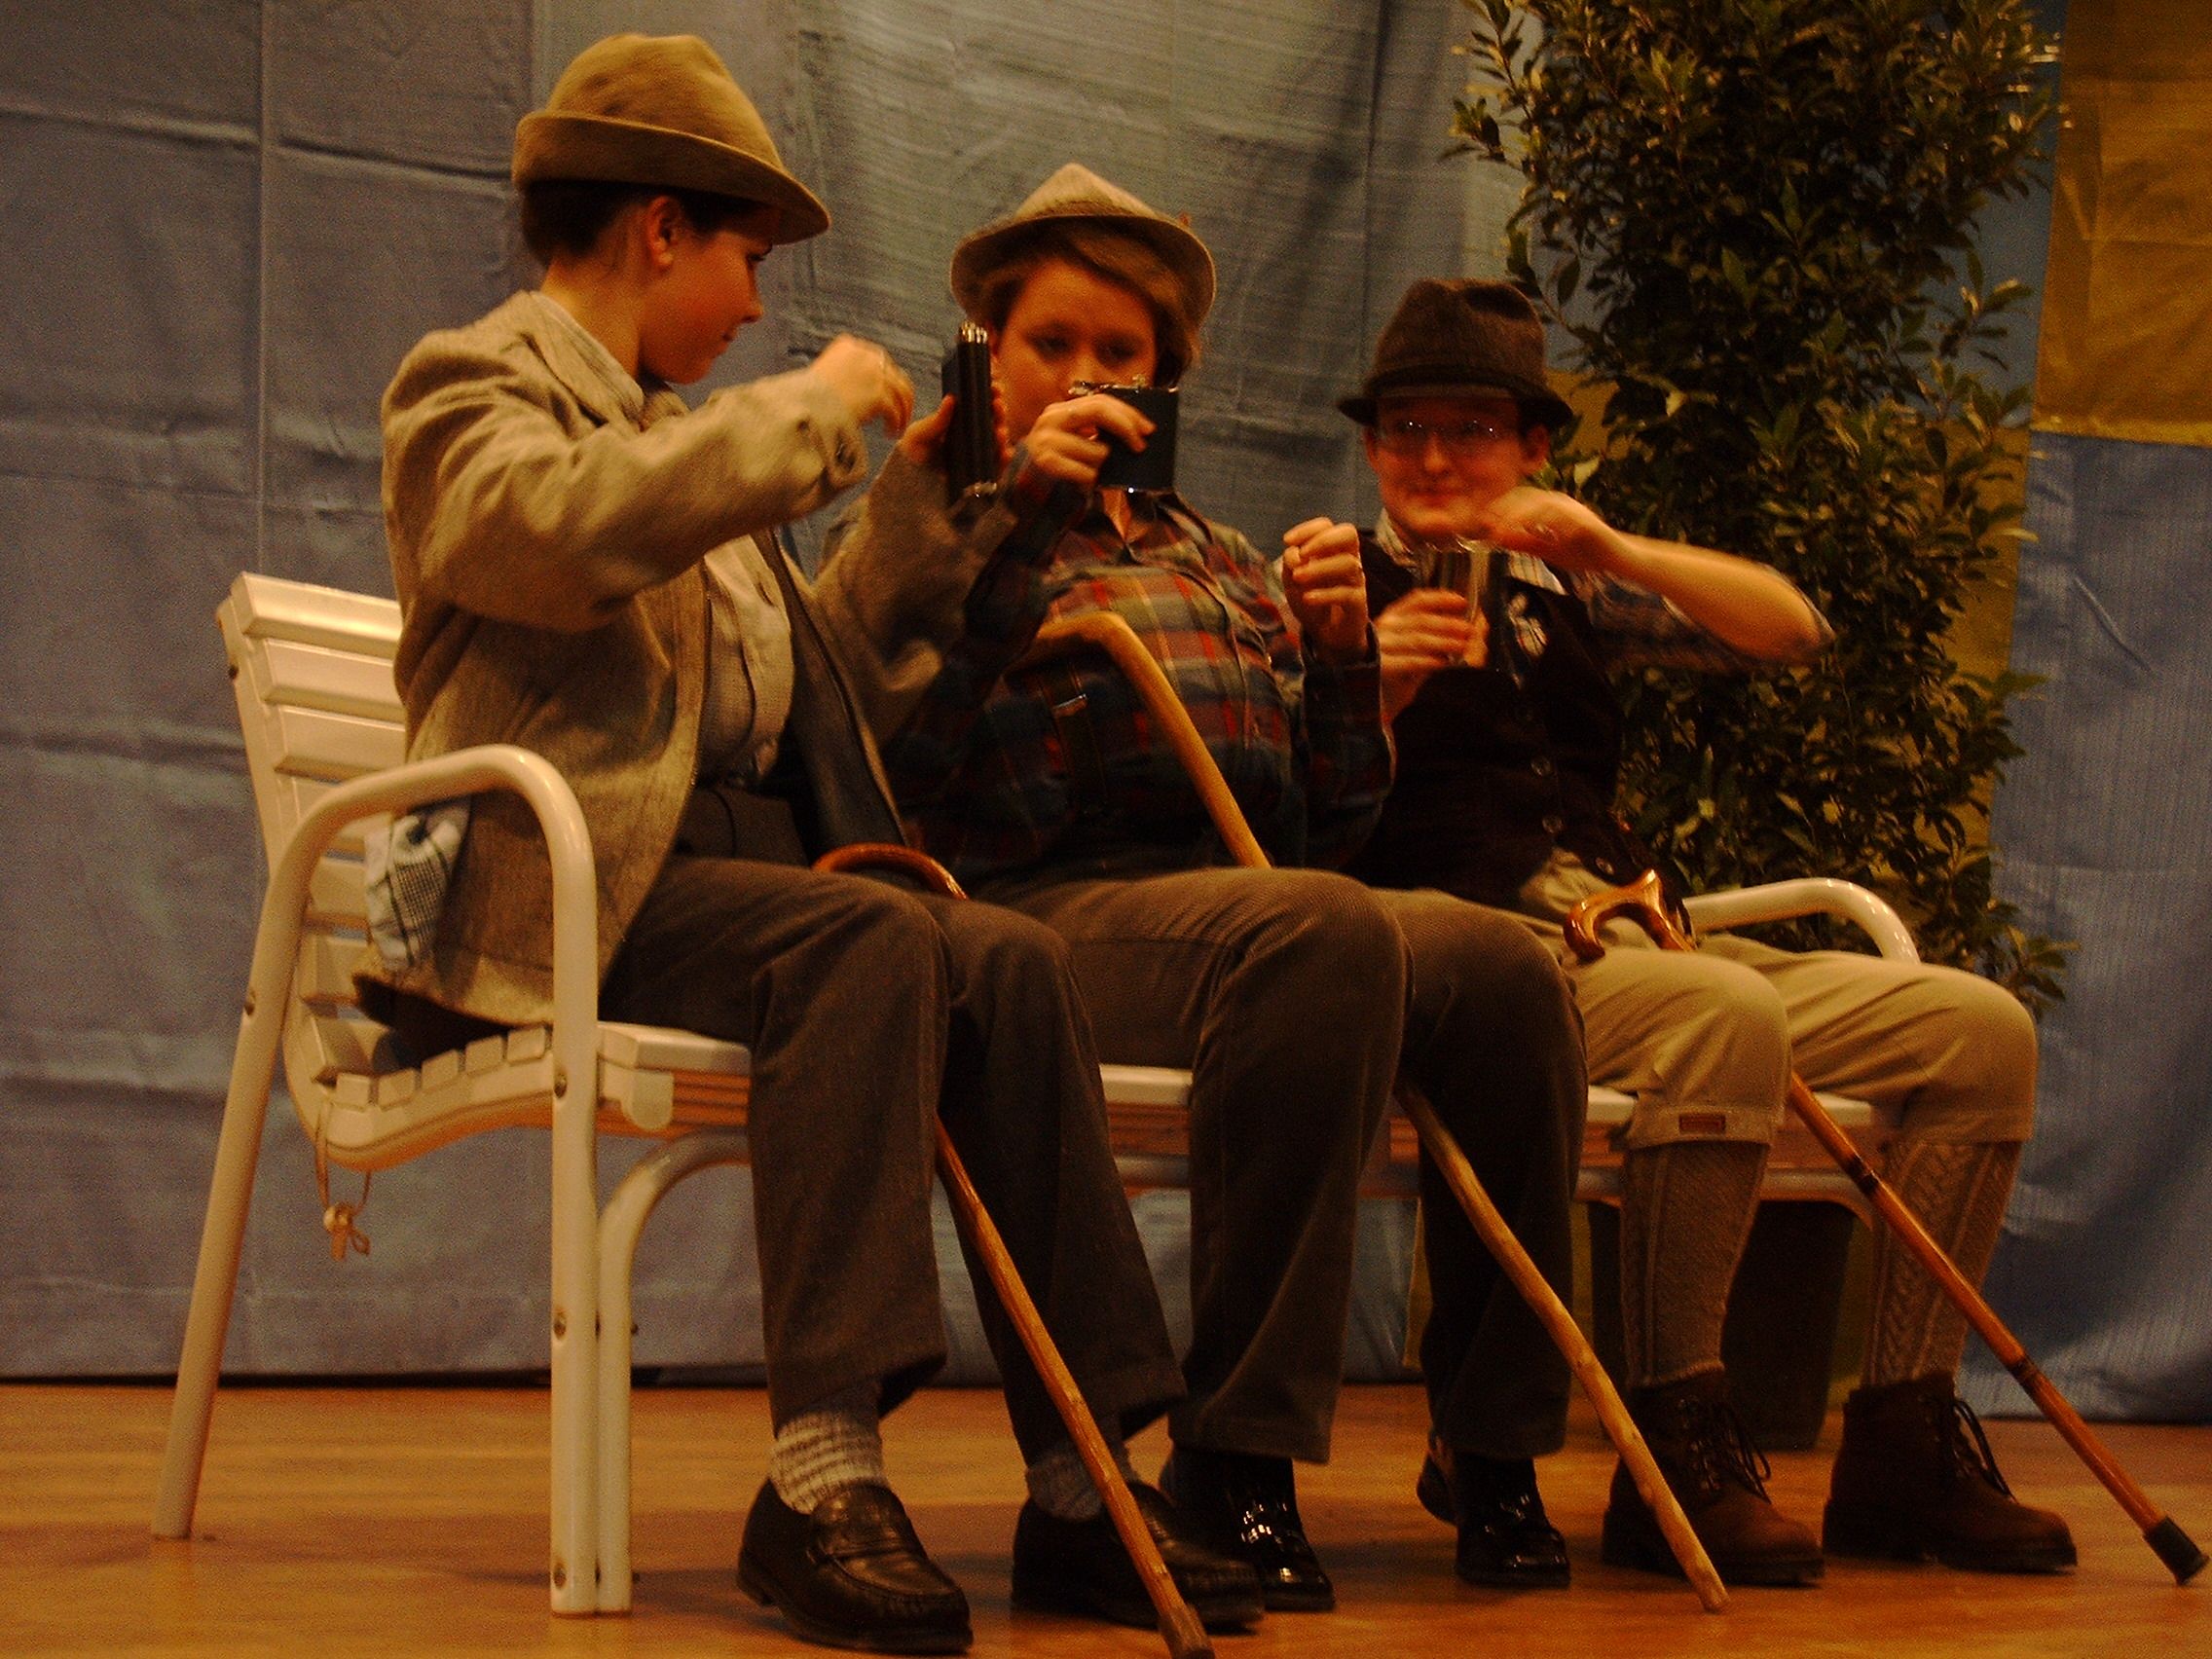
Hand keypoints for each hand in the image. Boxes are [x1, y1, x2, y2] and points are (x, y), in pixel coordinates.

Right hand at [810, 334, 913, 436]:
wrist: (801, 406)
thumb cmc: (805, 398)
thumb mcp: (824, 376)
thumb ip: (845, 376)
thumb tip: (860, 393)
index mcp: (849, 346)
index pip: (879, 360)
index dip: (886, 381)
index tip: (887, 398)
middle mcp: (865, 355)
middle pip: (894, 374)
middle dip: (899, 395)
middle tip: (899, 415)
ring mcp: (873, 373)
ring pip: (901, 392)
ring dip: (902, 411)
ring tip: (897, 428)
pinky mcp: (877, 394)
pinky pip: (895, 410)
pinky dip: (896, 423)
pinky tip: (889, 433)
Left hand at [897, 381, 1010, 474]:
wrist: (914, 476)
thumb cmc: (918, 450)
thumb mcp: (921, 433)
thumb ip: (936, 420)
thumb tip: (950, 398)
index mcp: (964, 417)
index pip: (983, 401)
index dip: (992, 392)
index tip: (994, 385)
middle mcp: (976, 432)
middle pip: (995, 419)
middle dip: (999, 411)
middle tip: (997, 404)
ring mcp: (981, 450)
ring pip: (999, 440)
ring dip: (1003, 433)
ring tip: (1000, 431)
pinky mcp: (984, 470)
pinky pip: (999, 464)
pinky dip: (1005, 458)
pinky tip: (1006, 453)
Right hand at [1023, 392, 1153, 490]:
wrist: (1025, 494)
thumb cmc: (1060, 468)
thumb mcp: (1077, 442)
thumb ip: (1099, 431)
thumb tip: (1138, 432)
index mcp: (1061, 410)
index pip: (1100, 401)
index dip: (1128, 413)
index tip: (1148, 429)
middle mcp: (1051, 419)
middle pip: (1098, 411)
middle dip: (1125, 427)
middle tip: (1141, 445)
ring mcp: (1046, 440)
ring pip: (1097, 449)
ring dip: (1102, 465)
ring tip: (1090, 471)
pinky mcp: (1046, 463)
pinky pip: (1087, 472)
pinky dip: (1090, 481)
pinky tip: (1081, 482)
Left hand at [1280, 518, 1371, 663]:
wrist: (1326, 634)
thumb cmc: (1311, 600)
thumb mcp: (1292, 582)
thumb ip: (1290, 565)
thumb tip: (1294, 554)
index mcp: (1332, 550)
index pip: (1326, 526)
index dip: (1308, 529)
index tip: (1287, 541)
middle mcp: (1348, 559)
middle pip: (1348, 534)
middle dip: (1323, 540)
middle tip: (1302, 555)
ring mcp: (1355, 580)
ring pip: (1348, 563)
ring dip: (1319, 569)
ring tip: (1298, 579)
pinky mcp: (1358, 602)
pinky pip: (1347, 593)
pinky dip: (1325, 594)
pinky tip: (1308, 598)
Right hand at [1376, 590, 1485, 719]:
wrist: (1392, 706)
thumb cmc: (1411, 674)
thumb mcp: (1433, 648)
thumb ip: (1456, 633)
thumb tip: (1482, 621)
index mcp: (1395, 617)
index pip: (1418, 601)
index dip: (1441, 599)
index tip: (1461, 603)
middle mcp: (1385, 628)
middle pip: (1420, 620)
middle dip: (1447, 624)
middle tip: (1468, 630)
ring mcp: (1381, 648)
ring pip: (1416, 639)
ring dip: (1443, 642)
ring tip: (1462, 646)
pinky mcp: (1381, 669)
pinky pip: (1407, 662)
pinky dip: (1427, 661)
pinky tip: (1442, 663)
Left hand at [1466, 486, 1620, 571]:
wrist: (1617, 558)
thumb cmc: (1585, 553)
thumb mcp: (1548, 550)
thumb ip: (1525, 543)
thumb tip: (1498, 538)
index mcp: (1550, 507)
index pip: (1519, 499)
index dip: (1499, 507)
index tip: (1479, 520)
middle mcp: (1560, 502)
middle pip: (1526, 497)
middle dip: (1503, 508)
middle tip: (1483, 523)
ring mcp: (1573, 510)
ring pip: (1540, 504)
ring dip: (1517, 516)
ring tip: (1499, 529)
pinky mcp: (1584, 522)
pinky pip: (1560, 519)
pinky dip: (1540, 525)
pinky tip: (1527, 534)